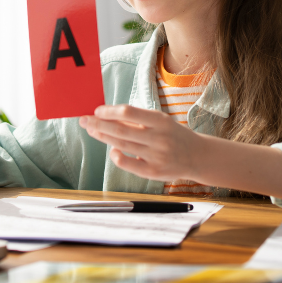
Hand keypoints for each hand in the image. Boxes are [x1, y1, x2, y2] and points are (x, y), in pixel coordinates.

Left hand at [79, 105, 202, 181]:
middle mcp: (159, 138)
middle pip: (121, 130)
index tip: (96, 110)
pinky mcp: (154, 172)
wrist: (198, 156)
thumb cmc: (173, 135)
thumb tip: (107, 116)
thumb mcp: (161, 122)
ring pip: (122, 145)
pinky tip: (112, 150)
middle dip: (99, 124)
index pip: (129, 112)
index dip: (109, 111)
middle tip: (83, 120)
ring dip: (103, 137)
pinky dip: (117, 156)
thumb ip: (137, 121)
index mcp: (161, 121)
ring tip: (92, 131)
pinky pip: (129, 164)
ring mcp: (156, 156)